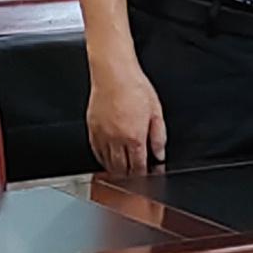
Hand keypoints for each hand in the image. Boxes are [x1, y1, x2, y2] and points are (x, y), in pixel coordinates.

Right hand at [88, 54, 168, 173]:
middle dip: (130, 177)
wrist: (113, 73)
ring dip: (116, 171)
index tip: (146, 177)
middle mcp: (116, 139)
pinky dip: (102, 160)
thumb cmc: (135, 86)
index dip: (143, 175)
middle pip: (122, 169)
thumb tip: (159, 153)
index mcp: (134, 137)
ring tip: (123, 173)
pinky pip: (96, 152)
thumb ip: (159, 136)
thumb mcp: (156, 111)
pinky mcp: (92, 129)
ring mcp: (102, 135)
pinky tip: (108, 160)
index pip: (139, 166)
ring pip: (107, 164)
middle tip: (135, 179)